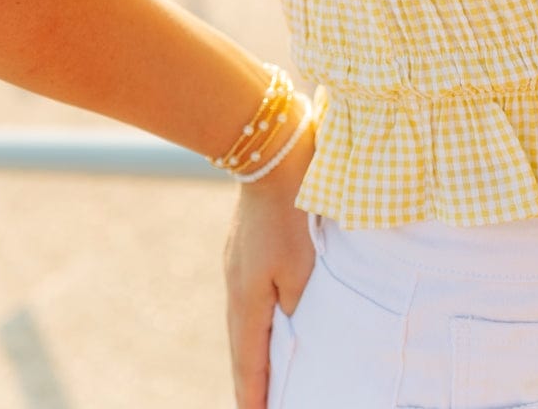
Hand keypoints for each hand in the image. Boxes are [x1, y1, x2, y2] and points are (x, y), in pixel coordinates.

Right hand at [224, 154, 315, 408]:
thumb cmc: (292, 209)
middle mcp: (235, 287)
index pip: (249, 363)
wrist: (270, 153)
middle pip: (242, 347)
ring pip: (244, 321)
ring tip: (260, 375)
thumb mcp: (302, 264)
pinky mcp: (243, 249)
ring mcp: (236, 266)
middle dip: (249, 380)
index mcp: (247, 298)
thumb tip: (294, 327)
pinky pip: (247, 298)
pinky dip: (255, 321)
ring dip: (252, 349)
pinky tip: (263, 321)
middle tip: (255, 407)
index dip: (253, 396)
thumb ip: (299, 304)